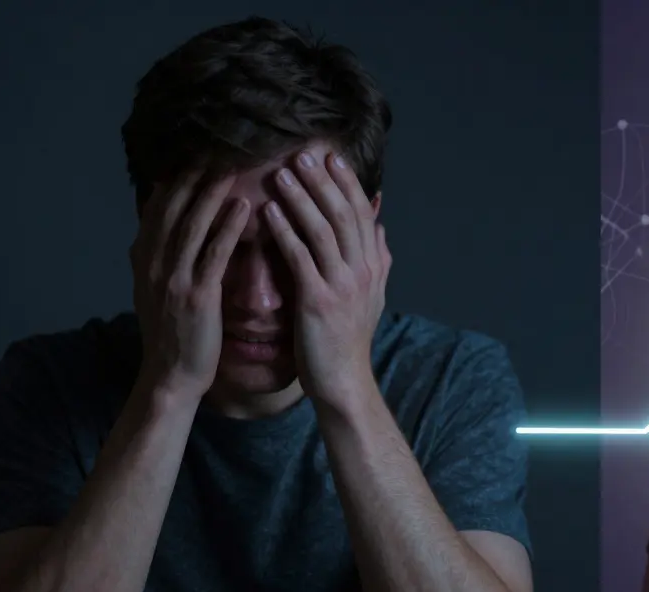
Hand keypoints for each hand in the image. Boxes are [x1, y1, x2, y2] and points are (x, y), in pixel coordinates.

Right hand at [130, 169, 248, 401]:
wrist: (171, 375)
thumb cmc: (171, 332)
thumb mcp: (155, 287)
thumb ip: (158, 254)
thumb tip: (159, 221)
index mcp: (144, 258)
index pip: (159, 206)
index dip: (178, 177)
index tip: (197, 151)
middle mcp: (154, 263)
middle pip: (174, 207)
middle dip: (194, 174)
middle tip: (217, 145)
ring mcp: (173, 279)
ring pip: (192, 224)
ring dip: (212, 191)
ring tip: (232, 164)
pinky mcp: (196, 296)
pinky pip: (213, 254)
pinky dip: (228, 227)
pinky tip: (244, 206)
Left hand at [263, 150, 390, 408]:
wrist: (343, 381)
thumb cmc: (348, 339)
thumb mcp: (371, 296)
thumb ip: (376, 259)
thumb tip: (380, 228)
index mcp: (371, 266)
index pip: (360, 214)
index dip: (346, 183)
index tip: (330, 157)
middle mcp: (362, 271)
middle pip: (342, 214)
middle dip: (323, 182)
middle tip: (303, 153)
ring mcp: (342, 286)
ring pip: (322, 231)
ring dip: (301, 198)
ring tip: (281, 173)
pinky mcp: (318, 302)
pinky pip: (300, 259)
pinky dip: (285, 232)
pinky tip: (268, 213)